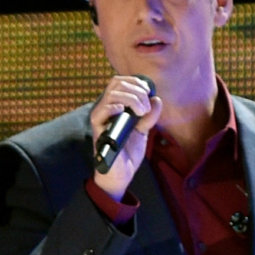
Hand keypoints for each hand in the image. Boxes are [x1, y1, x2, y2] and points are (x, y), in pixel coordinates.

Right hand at [87, 74, 157, 198]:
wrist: (123, 173)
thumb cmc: (129, 151)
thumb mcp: (143, 130)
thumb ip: (149, 115)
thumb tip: (156, 99)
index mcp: (115, 105)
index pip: (119, 82)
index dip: (134, 81)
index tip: (148, 91)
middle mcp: (105, 109)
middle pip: (116, 84)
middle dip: (136, 90)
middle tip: (146, 107)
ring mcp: (101, 118)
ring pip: (111, 95)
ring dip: (130, 99)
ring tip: (142, 112)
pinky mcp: (98, 130)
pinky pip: (100, 112)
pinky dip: (113, 107)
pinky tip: (123, 112)